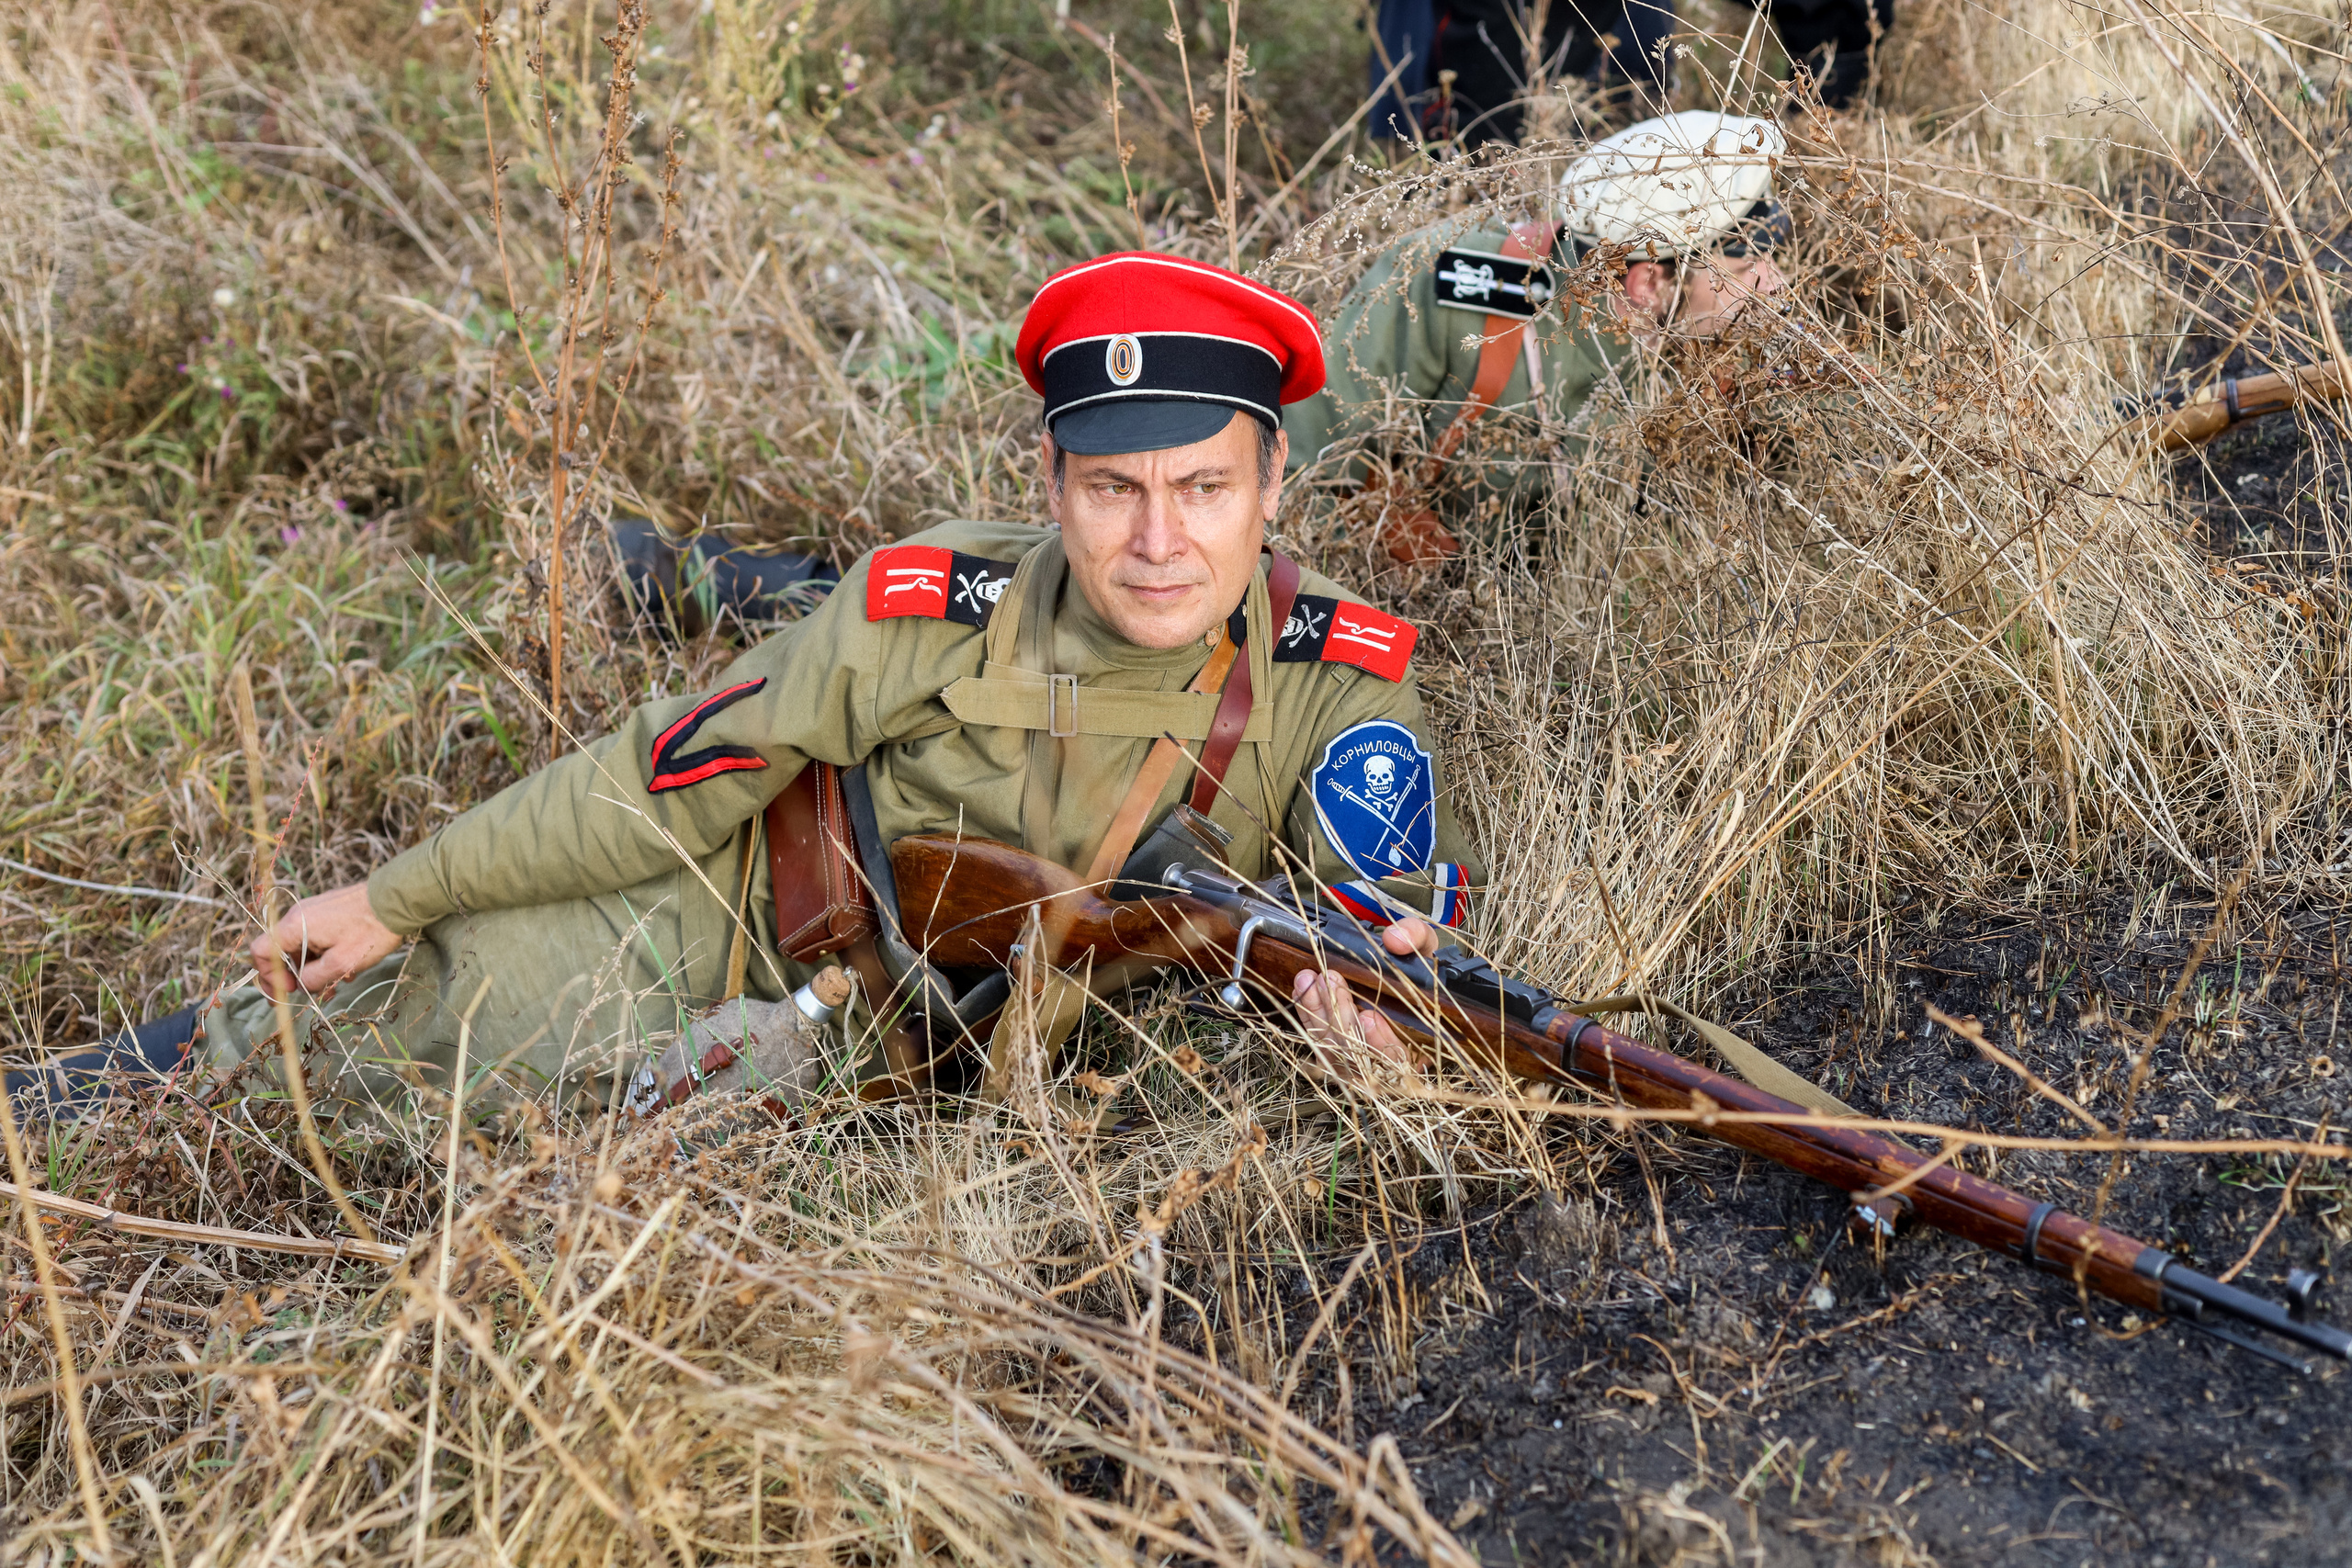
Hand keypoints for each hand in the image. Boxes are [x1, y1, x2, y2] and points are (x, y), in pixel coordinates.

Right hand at [250, 882, 403, 1001]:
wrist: (397, 900)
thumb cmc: (370, 931)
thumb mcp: (340, 963)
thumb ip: (314, 978)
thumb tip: (301, 985)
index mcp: (294, 926)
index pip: (260, 952)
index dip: (269, 976)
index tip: (290, 990)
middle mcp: (298, 916)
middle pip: (281, 952)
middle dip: (295, 977)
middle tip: (314, 993)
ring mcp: (313, 913)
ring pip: (301, 947)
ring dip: (313, 969)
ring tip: (336, 984)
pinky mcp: (327, 913)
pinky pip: (316, 939)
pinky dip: (324, 956)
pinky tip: (345, 968)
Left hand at [1289, 918, 1438, 1080]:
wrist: (1402, 978)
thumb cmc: (1417, 970)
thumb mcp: (1425, 948)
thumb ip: (1415, 938)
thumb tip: (1395, 939)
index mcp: (1421, 1045)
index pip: (1401, 1060)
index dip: (1383, 1043)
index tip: (1370, 1017)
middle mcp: (1391, 1062)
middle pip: (1360, 1058)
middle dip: (1343, 1019)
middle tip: (1331, 981)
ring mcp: (1362, 1062)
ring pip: (1335, 1051)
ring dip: (1318, 1014)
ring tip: (1310, 980)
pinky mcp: (1339, 1053)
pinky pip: (1319, 1042)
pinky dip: (1308, 1015)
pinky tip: (1302, 991)